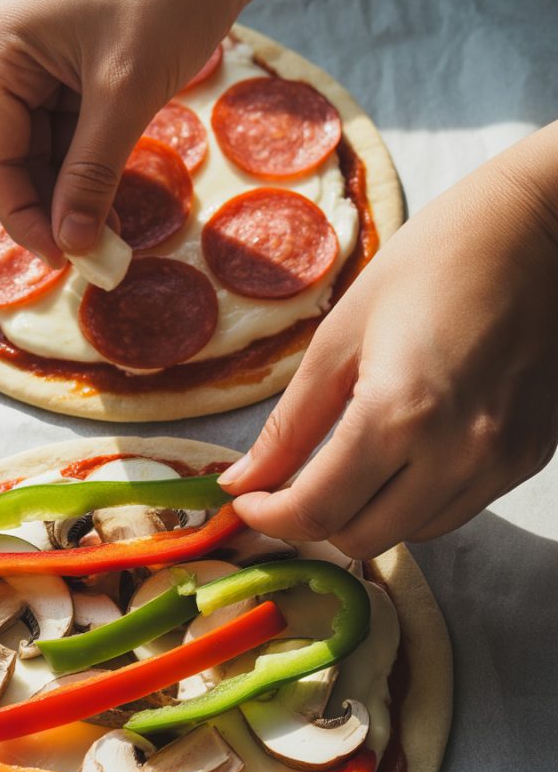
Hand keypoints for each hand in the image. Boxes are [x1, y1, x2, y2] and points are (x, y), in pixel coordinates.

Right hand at [0, 0, 273, 265]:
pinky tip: (115, 210)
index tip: (60, 260)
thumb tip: (73, 242)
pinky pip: (84, 137)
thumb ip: (93, 171)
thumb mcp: (124, 91)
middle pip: (22, 156)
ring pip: (55, 152)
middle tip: (88, 258)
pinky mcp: (94, 72)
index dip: (23, 213)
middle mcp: (22, 58)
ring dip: (78, 199)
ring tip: (108, 241)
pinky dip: (99, 174)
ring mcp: (58, 65)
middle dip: (53, 209)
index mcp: (7, 50)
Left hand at [219, 121, 557, 557]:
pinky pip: (453, 511)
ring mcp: (499, 462)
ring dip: (364, 516)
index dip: (270, 519)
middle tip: (286, 488)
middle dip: (312, 523)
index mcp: (401, 413)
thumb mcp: (340, 337)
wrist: (540, 233)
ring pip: (409, 534)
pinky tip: (400, 457)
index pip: (319, 510)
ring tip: (343, 469)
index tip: (247, 503)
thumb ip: (290, 425)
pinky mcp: (528, 460)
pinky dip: (412, 503)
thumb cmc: (431, 264)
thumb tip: (243, 481)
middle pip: (362, 538)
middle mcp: (457, 453)